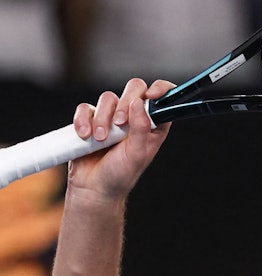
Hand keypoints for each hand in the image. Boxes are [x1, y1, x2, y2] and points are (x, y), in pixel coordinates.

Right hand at [69, 78, 175, 200]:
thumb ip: (141, 128)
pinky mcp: (91, 119)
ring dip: (103, 118)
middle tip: (120, 123)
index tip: (152, 95)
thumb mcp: (137, 153)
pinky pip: (86, 108)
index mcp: (153, 125)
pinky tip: (85, 136)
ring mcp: (112, 117)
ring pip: (108, 98)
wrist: (94, 187)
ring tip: (101, 139)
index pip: (163, 98)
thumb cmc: (121, 174)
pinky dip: (83, 120)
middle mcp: (135, 117)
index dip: (161, 89)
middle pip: (135, 88)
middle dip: (125, 102)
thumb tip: (139, 103)